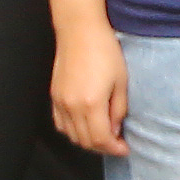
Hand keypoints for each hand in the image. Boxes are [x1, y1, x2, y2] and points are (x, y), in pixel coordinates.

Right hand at [53, 26, 130, 156]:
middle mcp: (72, 107)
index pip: (100, 139)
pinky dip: (73, 131)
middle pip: (85, 141)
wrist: (79, 31)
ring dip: (88, 141)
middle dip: (102, 148)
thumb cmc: (105, 52)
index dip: (114, 149)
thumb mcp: (121, 81)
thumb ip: (118, 109)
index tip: (125, 149)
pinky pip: (61, 124)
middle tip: (117, 144)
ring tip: (104, 136)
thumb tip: (114, 129)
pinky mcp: (54, 96)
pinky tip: (85, 126)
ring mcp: (60, 102)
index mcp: (91, 104)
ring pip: (71, 135)